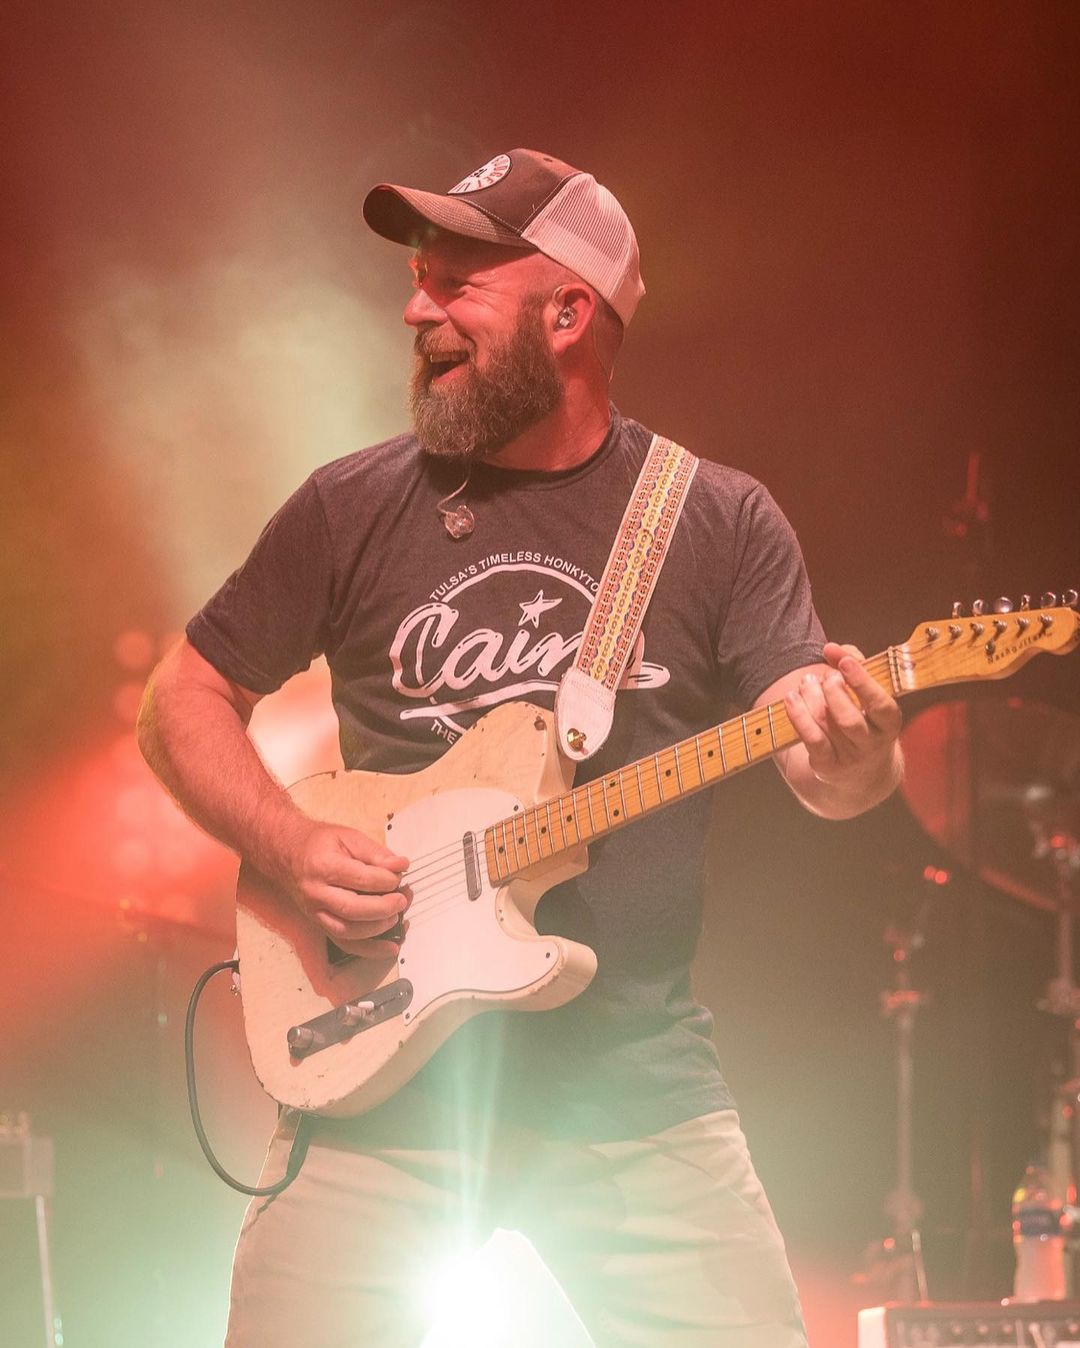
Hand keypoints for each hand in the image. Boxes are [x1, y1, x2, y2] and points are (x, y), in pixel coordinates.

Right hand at [276, 821, 409, 960]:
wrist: (287, 854)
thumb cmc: (318, 844)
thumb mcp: (348, 836)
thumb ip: (375, 852)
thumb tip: (400, 865)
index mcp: (323, 866)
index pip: (361, 879)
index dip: (386, 880)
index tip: (399, 876)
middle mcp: (316, 893)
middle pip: (353, 909)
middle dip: (384, 907)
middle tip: (402, 900)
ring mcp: (316, 912)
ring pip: (348, 931)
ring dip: (378, 928)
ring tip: (396, 916)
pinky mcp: (320, 924)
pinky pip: (344, 943)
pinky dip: (369, 949)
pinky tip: (390, 947)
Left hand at [783, 642, 901, 787]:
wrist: (863, 772)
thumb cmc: (865, 719)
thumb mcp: (868, 694)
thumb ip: (855, 665)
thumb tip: (833, 648)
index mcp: (890, 723)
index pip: (880, 704)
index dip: (862, 682)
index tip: (845, 662)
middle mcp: (872, 744)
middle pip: (849, 719)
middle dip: (832, 691)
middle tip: (826, 676)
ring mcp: (849, 758)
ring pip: (826, 725)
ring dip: (811, 697)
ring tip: (807, 681)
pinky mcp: (827, 766)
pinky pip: (811, 739)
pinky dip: (798, 716)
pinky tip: (791, 699)